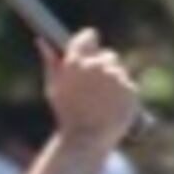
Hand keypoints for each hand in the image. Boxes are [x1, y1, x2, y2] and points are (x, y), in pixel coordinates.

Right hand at [40, 29, 144, 148]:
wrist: (86, 138)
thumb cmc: (66, 113)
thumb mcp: (54, 87)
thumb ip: (51, 62)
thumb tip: (42, 41)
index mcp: (76, 62)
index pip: (88, 36)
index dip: (89, 41)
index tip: (90, 45)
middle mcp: (97, 65)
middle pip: (107, 55)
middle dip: (102, 66)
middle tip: (94, 85)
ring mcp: (116, 76)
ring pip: (118, 70)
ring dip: (113, 80)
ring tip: (102, 99)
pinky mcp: (130, 88)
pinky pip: (128, 85)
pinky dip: (123, 93)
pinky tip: (112, 105)